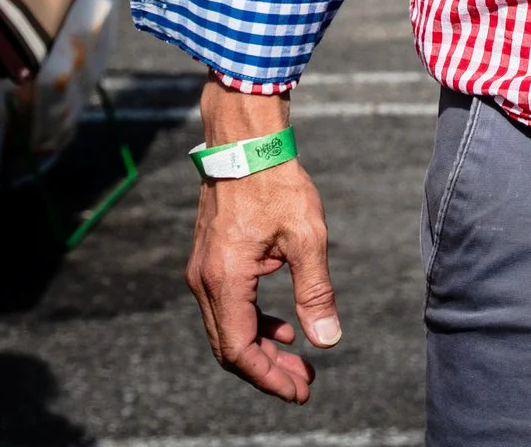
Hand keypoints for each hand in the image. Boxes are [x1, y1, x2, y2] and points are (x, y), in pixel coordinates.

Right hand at [186, 89, 338, 401]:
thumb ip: (315, 291)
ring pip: (227, 327)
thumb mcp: (307, 237)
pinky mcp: (210, 259)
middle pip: (229, 345)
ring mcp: (203, 270)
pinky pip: (227, 305)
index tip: (299, 390)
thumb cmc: (277, 183)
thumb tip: (327, 339)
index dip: (268, 376)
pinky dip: (253, 321)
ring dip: (261, 346)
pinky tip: (282, 323)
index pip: (239, 349)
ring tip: (298, 360)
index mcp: (225, 280)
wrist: (245, 141)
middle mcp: (204, 281)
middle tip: (304, 382)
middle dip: (267, 368)